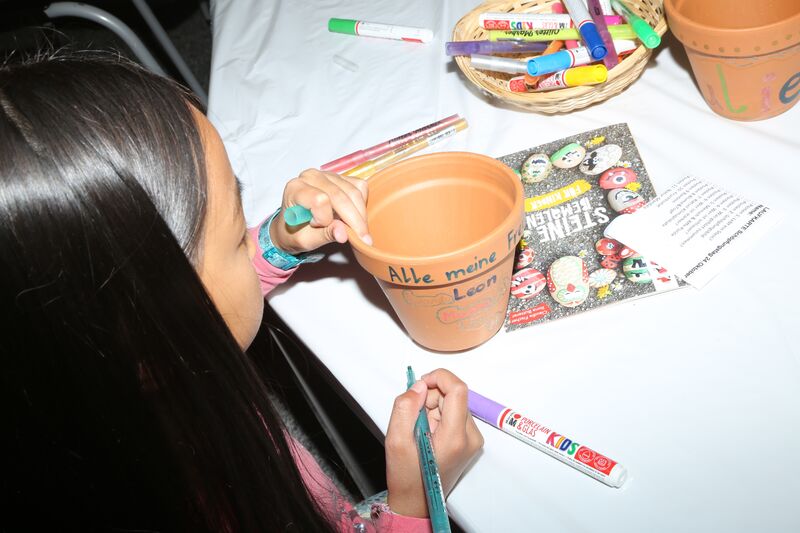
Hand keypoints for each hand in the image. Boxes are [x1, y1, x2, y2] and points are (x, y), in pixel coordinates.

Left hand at [270, 169, 370, 254]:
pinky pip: (360, 187)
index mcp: (295, 189)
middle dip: (355, 221)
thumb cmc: (296, 232)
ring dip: (361, 215)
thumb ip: (324, 235)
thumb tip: (344, 234)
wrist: (295, 225)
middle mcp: (311, 176)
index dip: (325, 218)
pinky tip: (355, 216)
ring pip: (354, 192)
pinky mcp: (341, 177)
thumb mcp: (305, 240)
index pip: (319, 200)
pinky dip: (362, 204)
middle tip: (363, 240)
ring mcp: (327, 175)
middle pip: (341, 196)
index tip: (319, 227)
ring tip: (359, 232)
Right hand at [384, 369, 483, 517]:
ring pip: (453, 403)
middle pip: (454, 395)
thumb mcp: (396, 440)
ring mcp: (473, 440)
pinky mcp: (470, 441)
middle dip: (430, 398)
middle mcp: (470, 437)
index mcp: (455, 437)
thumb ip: (405, 407)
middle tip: (414, 418)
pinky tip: (427, 434)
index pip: (458, 389)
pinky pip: (454, 414)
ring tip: (420, 430)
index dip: (439, 378)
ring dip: (433, 408)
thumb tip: (419, 386)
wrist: (416, 502)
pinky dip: (438, 416)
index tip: (420, 384)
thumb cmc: (406, 476)